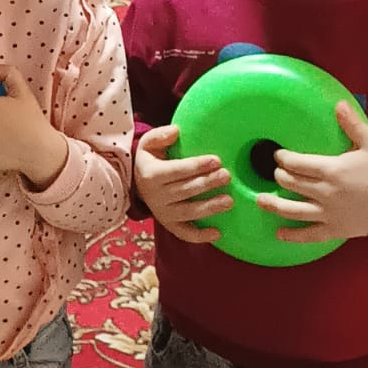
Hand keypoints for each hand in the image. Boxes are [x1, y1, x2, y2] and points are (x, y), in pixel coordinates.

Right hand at [134, 125, 231, 243]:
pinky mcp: (169, 225)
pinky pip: (184, 233)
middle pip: (185, 190)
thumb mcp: (149, 144)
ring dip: (209, 207)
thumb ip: (160, 135)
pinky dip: (200, 236)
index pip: (176, 170)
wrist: (137, 184)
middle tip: (227, 176)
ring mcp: (162, 213)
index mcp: (151, 174)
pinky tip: (218, 233)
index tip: (216, 160)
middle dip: (208, 183)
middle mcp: (155, 196)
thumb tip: (176, 131)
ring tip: (229, 200)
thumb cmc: (150, 160)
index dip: (196, 166)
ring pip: (188, 212)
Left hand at [257, 102, 367, 242]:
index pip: (297, 163)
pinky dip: (293, 236)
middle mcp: (327, 192)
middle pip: (292, 184)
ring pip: (294, 210)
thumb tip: (338, 104)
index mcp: (333, 170)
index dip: (283, 158)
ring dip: (274, 205)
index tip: (279, 156)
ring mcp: (329, 213)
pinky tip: (279, 234)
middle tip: (276, 173)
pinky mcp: (335, 229)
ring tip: (259, 200)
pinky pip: (310, 235)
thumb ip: (353, 125)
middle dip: (280, 177)